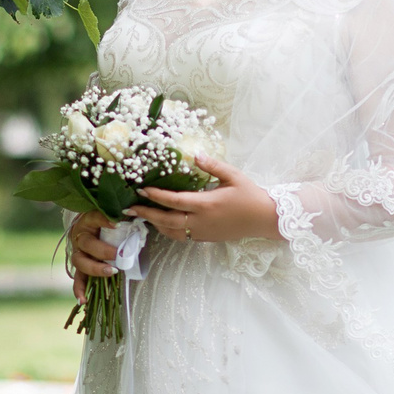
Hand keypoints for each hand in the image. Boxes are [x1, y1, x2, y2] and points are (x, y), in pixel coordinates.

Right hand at [67, 209, 119, 293]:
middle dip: (103, 250)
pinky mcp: (80, 267)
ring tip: (111, 272)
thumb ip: (124, 218)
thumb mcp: (114, 217)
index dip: (103, 220)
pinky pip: (77, 280)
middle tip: (118, 255)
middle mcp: (80, 237)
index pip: (94, 217)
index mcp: (87, 221)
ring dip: (95, 268)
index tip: (117, 223)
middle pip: (87, 244)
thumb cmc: (107, 223)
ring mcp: (78, 253)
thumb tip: (138, 217)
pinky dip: (79, 290)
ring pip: (80, 261)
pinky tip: (83, 301)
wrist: (91, 229)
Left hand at [129, 157, 281, 244]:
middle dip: (146, 215)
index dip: (156, 195)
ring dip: (156, 224)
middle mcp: (201, 221)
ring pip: (172, 232)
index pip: (174, 201)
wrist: (264, 219)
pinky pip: (181, 237)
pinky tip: (162, 223)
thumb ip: (213, 166)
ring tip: (143, 216)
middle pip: (167, 221)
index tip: (141, 189)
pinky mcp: (206, 239)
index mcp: (206, 204)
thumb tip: (195, 154)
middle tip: (129, 210)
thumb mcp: (233, 176)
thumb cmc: (250, 195)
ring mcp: (203, 232)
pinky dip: (168, 231)